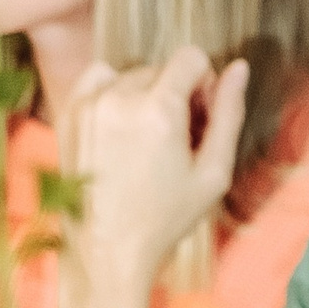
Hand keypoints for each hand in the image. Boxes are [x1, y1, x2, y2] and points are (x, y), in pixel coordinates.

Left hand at [61, 48, 248, 307]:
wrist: (107, 250)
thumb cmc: (165, 218)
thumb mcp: (213, 172)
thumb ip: (229, 114)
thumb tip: (239, 68)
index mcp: (159, 111)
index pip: (191, 57)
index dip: (204, 84)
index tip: (200, 119)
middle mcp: (119, 99)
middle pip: (161, 68)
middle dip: (174, 94)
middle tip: (174, 140)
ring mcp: (89, 105)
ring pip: (131, 75)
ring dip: (144, 95)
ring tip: (145, 139)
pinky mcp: (69, 114)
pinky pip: (98, 79)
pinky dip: (112, 93)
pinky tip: (120, 128)